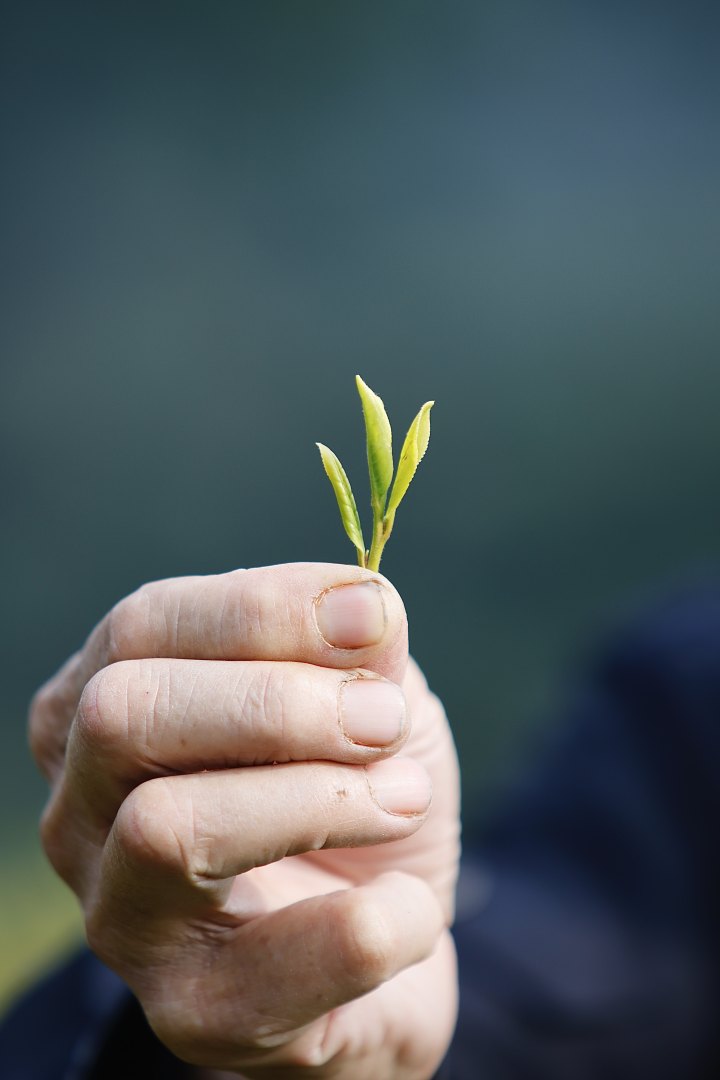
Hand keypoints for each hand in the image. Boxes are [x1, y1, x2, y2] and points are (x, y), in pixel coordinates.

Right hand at [29, 564, 459, 1077]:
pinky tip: (410, 901)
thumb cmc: (351, 788)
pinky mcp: (191, 1014)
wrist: (386, 932)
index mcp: (105, 709)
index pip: (143, 627)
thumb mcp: (364, 692)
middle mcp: (82, 812)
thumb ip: (358, 648)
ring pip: (168, 827)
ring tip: (405, 796)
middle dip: (276, 703)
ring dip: (321, 796)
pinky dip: (379, 918)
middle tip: (384, 716)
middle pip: (124, 714)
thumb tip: (364, 609)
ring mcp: (122, 919)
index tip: (372, 616)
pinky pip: (272, 967)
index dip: (262, 609)